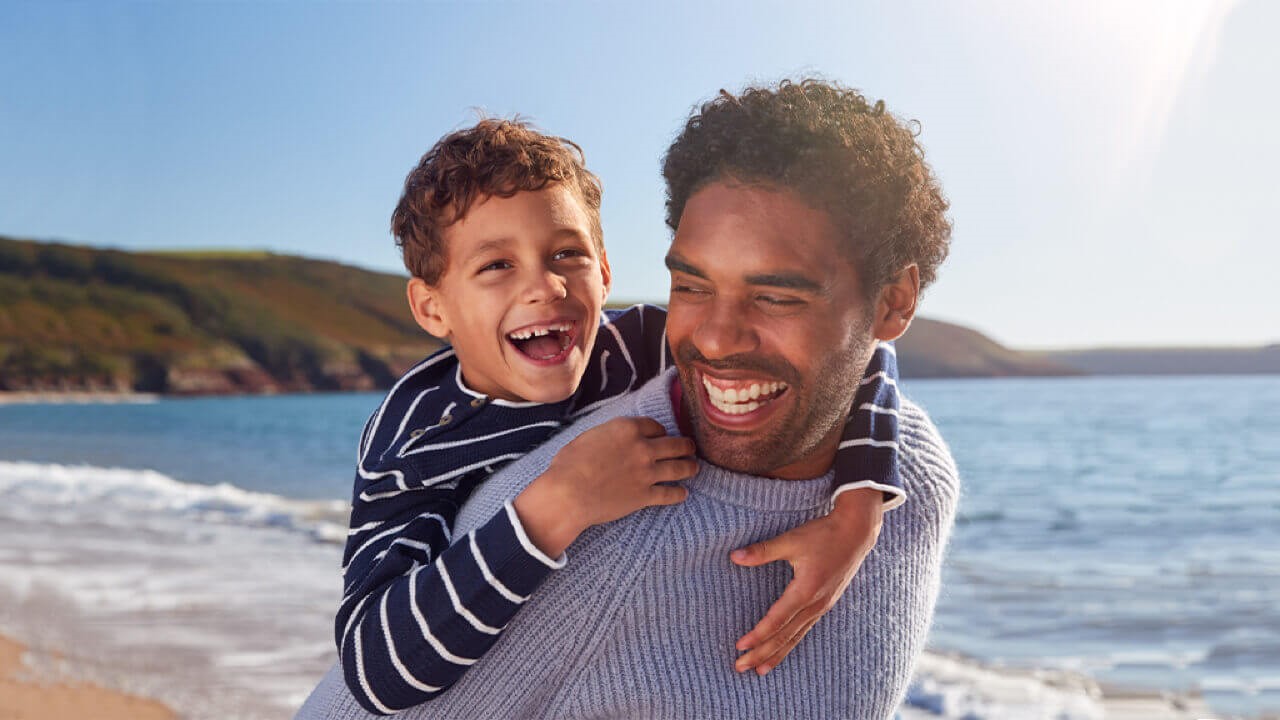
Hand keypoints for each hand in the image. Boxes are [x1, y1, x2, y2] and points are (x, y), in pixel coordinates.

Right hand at [514, 416, 695, 556]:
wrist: (568, 494)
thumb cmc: (569, 464)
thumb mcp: (588, 437)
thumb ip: (607, 435)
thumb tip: (610, 439)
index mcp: (628, 428)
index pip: (656, 426)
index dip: (661, 431)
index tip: (662, 436)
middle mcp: (643, 448)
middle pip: (675, 444)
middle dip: (686, 446)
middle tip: (691, 448)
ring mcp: (647, 472)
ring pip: (680, 467)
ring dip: (690, 467)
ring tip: (694, 468)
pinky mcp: (646, 495)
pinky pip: (670, 494)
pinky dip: (679, 494)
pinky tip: (683, 494)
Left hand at [730, 487, 883, 674]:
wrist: (856, 532)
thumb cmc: (823, 534)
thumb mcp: (791, 540)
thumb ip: (762, 551)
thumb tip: (734, 556)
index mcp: (806, 589)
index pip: (777, 620)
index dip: (758, 635)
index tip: (740, 647)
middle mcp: (815, 603)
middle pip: (785, 636)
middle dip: (762, 654)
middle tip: (741, 668)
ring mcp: (823, 606)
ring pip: (796, 637)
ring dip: (776, 654)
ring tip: (760, 671)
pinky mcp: (826, 603)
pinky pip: (805, 630)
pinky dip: (791, 643)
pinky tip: (782, 650)